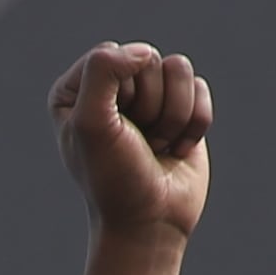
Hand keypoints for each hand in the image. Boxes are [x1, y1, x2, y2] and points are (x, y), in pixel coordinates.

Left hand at [52, 40, 212, 274]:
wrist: (150, 223)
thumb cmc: (114, 178)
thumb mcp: (93, 124)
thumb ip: (103, 72)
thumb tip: (143, 51)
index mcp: (75, 90)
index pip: (112, 54)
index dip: (121, 93)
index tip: (113, 130)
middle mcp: (109, 89)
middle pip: (148, 59)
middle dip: (150, 105)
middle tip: (137, 142)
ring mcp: (147, 98)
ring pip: (179, 69)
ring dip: (173, 115)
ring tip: (156, 146)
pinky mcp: (180, 109)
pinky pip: (200, 88)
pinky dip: (195, 122)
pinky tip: (176, 149)